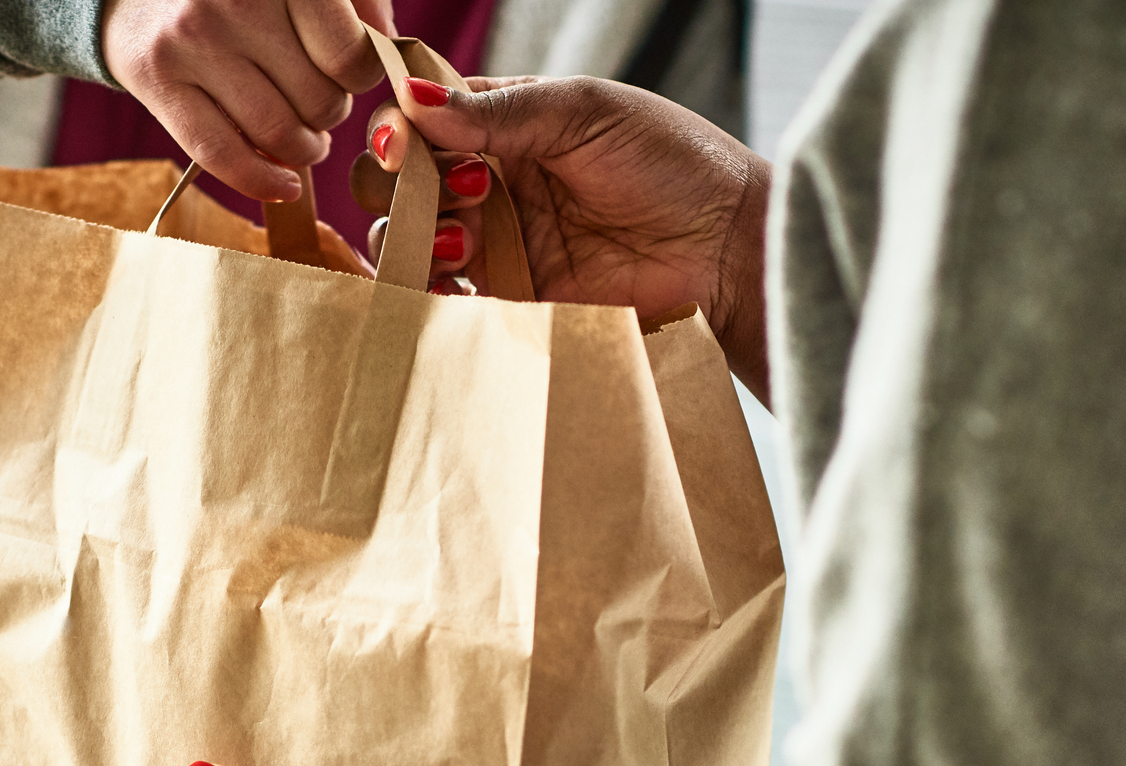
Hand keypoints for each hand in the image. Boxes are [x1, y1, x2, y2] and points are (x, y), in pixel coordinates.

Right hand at [102, 0, 396, 202]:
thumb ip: (358, 4)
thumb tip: (389, 53)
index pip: (349, 55)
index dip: (360, 76)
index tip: (347, 73)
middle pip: (318, 100)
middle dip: (329, 111)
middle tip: (314, 98)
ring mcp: (192, 39)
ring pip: (279, 134)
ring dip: (305, 149)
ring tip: (303, 135)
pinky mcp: (158, 79)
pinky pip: (224, 157)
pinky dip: (264, 183)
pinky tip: (285, 185)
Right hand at [356, 75, 772, 398]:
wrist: (727, 253)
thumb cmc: (675, 166)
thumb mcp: (584, 114)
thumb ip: (497, 111)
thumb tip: (412, 103)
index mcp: (507, 124)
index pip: (422, 117)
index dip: (399, 126)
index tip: (406, 139)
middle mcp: (493, 183)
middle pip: (400, 182)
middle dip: (400, 185)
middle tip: (447, 188)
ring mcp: (499, 244)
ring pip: (410, 241)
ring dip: (415, 237)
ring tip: (466, 239)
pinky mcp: (513, 301)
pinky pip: (445, 300)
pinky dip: (430, 291)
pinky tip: (458, 280)